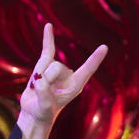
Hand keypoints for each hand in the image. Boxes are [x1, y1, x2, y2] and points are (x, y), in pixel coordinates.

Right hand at [16, 23, 107, 138]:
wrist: (33, 112)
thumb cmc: (43, 112)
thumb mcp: (44, 107)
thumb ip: (44, 95)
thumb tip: (40, 81)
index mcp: (75, 85)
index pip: (87, 69)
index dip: (95, 59)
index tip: (104, 47)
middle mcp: (69, 75)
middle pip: (57, 67)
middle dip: (46, 79)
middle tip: (43, 93)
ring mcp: (57, 70)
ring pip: (47, 63)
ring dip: (39, 76)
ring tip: (38, 89)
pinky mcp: (45, 66)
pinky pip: (47, 49)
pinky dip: (47, 38)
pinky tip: (48, 26)